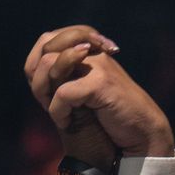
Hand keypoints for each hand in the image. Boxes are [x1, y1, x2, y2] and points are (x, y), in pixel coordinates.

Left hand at [24, 25, 174, 168]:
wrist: (142, 133)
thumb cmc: (110, 117)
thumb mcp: (80, 95)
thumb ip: (60, 78)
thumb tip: (33, 69)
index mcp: (88, 49)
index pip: (46, 40)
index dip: (36, 67)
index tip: (47, 94)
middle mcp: (92, 51)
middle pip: (45, 49)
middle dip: (38, 81)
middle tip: (48, 103)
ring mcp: (97, 64)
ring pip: (49, 65)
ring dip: (45, 96)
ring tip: (59, 114)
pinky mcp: (101, 82)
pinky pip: (62, 93)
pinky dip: (58, 113)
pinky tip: (67, 123)